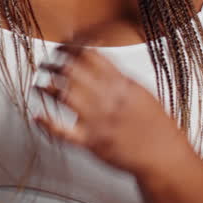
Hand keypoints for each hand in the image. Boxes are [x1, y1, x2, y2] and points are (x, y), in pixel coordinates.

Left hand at [32, 41, 187, 177]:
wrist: (164, 156)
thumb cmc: (155, 124)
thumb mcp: (141, 91)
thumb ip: (118, 75)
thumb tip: (97, 54)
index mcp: (121, 84)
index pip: (90, 54)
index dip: (70, 47)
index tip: (61, 46)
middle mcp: (108, 99)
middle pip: (73, 71)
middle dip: (54, 64)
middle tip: (46, 64)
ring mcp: (99, 121)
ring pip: (64, 95)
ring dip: (46, 87)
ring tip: (38, 84)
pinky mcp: (92, 143)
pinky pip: (64, 132)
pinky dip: (48, 123)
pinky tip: (38, 116)